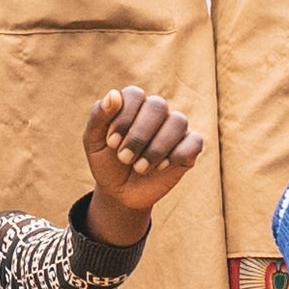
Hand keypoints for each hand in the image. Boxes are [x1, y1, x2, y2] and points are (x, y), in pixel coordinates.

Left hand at [82, 86, 204, 213]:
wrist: (121, 193)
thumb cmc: (106, 163)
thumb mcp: (94, 142)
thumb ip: (99, 117)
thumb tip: (114, 94)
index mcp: (133, 105)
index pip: (135, 95)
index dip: (124, 118)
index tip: (111, 143)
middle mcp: (156, 112)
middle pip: (157, 106)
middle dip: (139, 135)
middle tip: (124, 158)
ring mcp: (174, 129)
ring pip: (177, 122)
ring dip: (156, 147)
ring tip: (139, 168)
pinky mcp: (189, 148)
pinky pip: (194, 141)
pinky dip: (177, 154)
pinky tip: (160, 167)